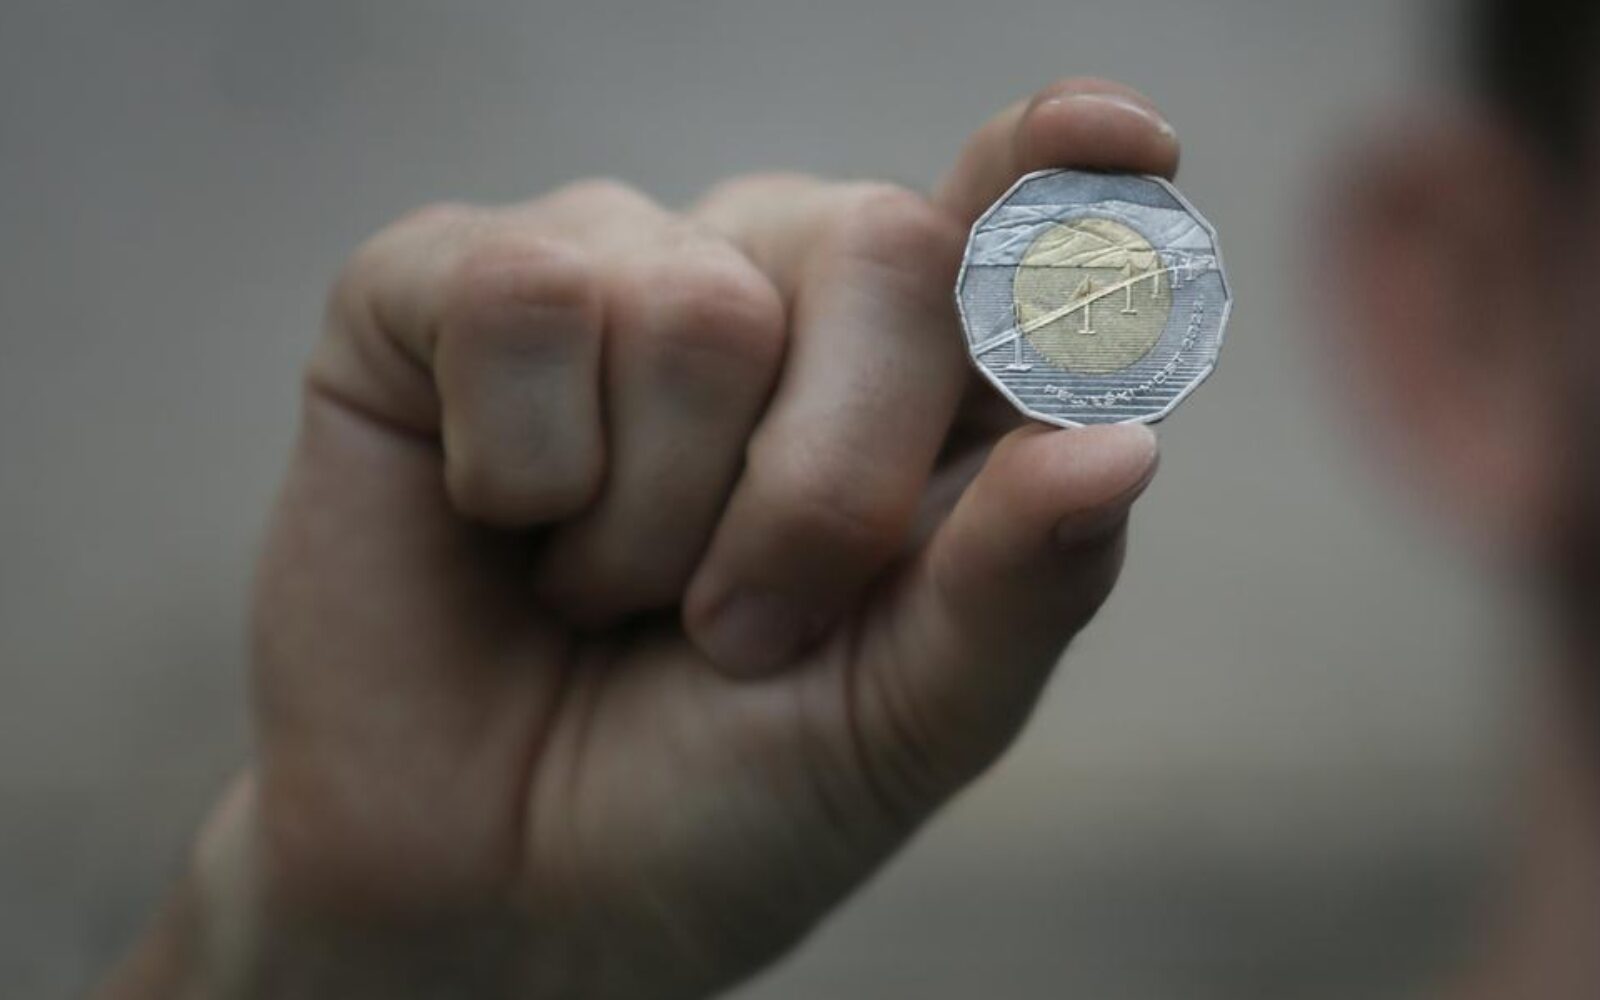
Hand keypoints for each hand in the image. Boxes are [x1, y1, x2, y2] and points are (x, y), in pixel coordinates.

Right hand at [105, 79, 1178, 999]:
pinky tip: (504, 524)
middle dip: (825, 492)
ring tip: (606, 597)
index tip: (1121, 139)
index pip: (1017, 226)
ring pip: (696, 303)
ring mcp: (614, 275)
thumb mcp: (898, 725)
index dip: (1065, 178)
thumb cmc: (716, 798)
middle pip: (885, 251)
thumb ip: (1017, 589)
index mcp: (917, 385)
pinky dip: (523, 469)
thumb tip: (1120, 442)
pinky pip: (521, 299)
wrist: (495, 891)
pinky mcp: (442, 287)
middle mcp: (780, 291)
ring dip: (652, 520)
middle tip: (740, 633)